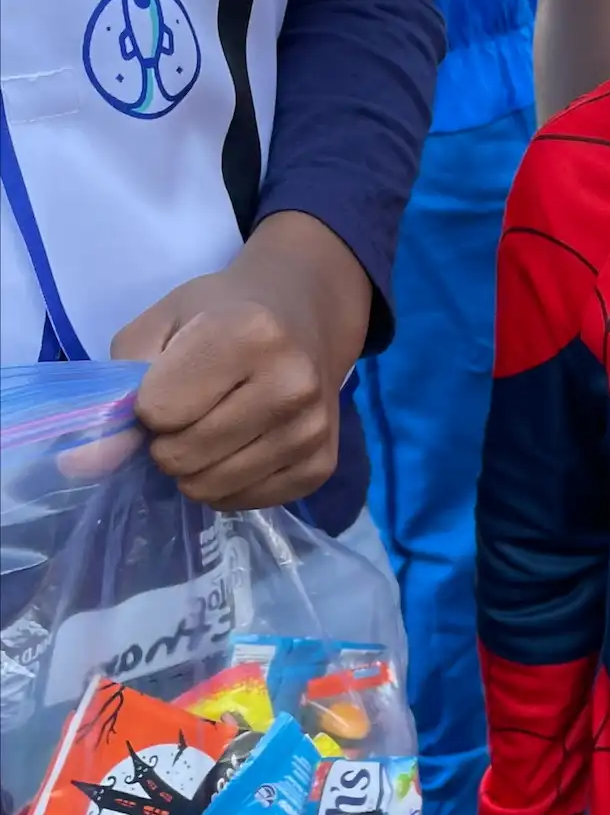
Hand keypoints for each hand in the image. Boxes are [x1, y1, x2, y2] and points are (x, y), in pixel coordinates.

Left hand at [111, 214, 372, 508]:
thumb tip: (81, 464)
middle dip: (168, 442)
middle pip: (184, 456)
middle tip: (188, 413)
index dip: (148, 404)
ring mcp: (312, 429)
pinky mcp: (323, 465)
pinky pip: (247, 502)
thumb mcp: (160, 328)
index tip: (169, 382)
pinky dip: (228, 485)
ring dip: (195, 469)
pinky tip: (239, 448)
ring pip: (213, 488)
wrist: (305, 315)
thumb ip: (117, 392)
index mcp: (248, 333)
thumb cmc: (222, 312)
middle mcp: (291, 383)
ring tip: (211, 431)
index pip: (159, 411)